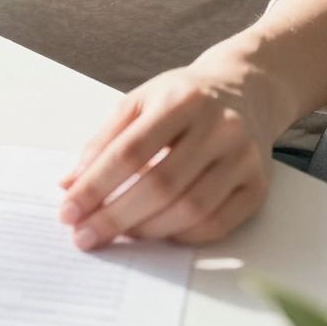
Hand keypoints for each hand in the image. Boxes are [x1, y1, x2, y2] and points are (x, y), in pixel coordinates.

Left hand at [57, 54, 279, 248]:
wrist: (246, 89)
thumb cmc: (183, 98)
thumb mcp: (139, 101)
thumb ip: (103, 141)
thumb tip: (70, 186)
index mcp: (182, 99)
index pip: (130, 151)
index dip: (96, 186)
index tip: (69, 212)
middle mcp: (219, 127)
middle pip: (161, 185)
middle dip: (115, 217)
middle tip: (84, 236)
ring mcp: (244, 158)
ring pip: (190, 210)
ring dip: (146, 231)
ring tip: (117, 234)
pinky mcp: (258, 186)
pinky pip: (216, 225)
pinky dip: (180, 236)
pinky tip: (156, 232)